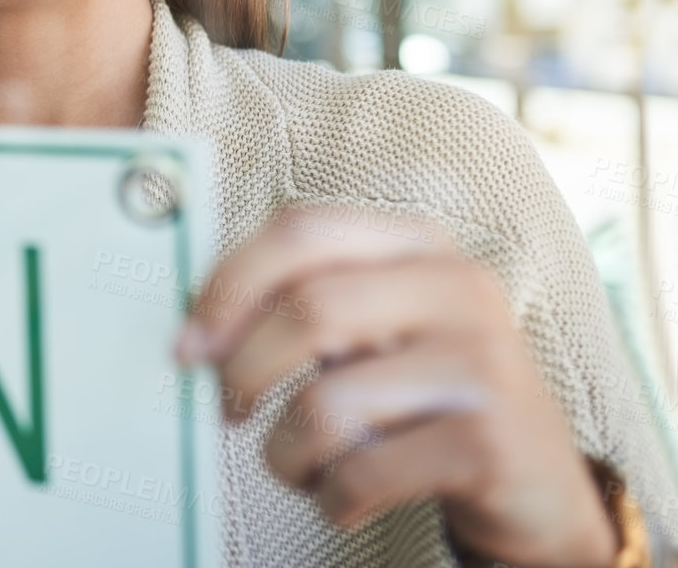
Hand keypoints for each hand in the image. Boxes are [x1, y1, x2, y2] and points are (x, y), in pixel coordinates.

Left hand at [175, 205, 619, 567]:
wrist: (539, 483)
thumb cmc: (424, 395)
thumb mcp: (375, 329)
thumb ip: (302, 303)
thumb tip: (194, 324)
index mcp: (418, 244)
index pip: (302, 230)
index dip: (230, 282)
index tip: (189, 340)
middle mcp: (459, 288)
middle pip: (309, 309)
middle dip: (244, 368)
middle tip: (228, 407)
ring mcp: (482, 364)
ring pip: (327, 403)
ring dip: (286, 452)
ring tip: (296, 465)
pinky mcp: (489, 443)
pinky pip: (364, 472)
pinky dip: (331, 496)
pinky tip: (342, 498)